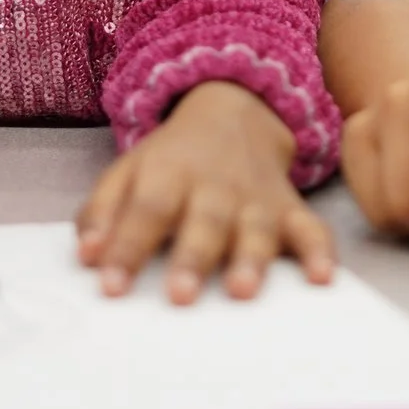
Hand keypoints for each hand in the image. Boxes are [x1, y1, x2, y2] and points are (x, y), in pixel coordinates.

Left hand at [76, 80, 334, 303]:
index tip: (111, 287)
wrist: (234, 111)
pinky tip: (322, 277)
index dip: (128, 246)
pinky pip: (310, 228)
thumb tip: (86, 256)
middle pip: (204, 222)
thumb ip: (103, 211)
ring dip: (251, 260)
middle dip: (193, 259)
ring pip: (255, 228)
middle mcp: (215, 186)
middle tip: (181, 296)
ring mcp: (256, 197)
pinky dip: (319, 252)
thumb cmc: (173, 158)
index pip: (147, 209)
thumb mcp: (129, 170)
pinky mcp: (289, 208)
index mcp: (170, 173)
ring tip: (241, 292)